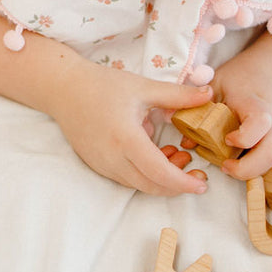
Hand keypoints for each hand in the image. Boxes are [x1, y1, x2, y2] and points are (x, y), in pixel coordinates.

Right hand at [49, 62, 214, 195]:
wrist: (63, 89)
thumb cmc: (102, 85)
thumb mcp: (143, 87)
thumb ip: (178, 95)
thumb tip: (209, 95)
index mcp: (125, 138)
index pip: (159, 173)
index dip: (183, 183)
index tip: (202, 183)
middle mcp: (112, 157)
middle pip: (151, 186)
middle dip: (177, 185)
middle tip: (194, 170)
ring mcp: (101, 164)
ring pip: (138, 185)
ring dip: (161, 179)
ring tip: (174, 154)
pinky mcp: (96, 165)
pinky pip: (126, 178)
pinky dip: (144, 174)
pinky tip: (153, 154)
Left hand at [211, 48, 271, 180]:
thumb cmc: (247, 73)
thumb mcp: (219, 82)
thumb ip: (201, 108)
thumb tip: (184, 139)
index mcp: (257, 105)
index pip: (259, 125)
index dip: (243, 138)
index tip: (227, 139)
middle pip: (269, 155)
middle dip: (247, 169)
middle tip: (224, 166)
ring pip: (270, 162)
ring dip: (249, 170)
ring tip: (227, 164)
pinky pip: (267, 157)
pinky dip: (252, 162)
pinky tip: (235, 157)